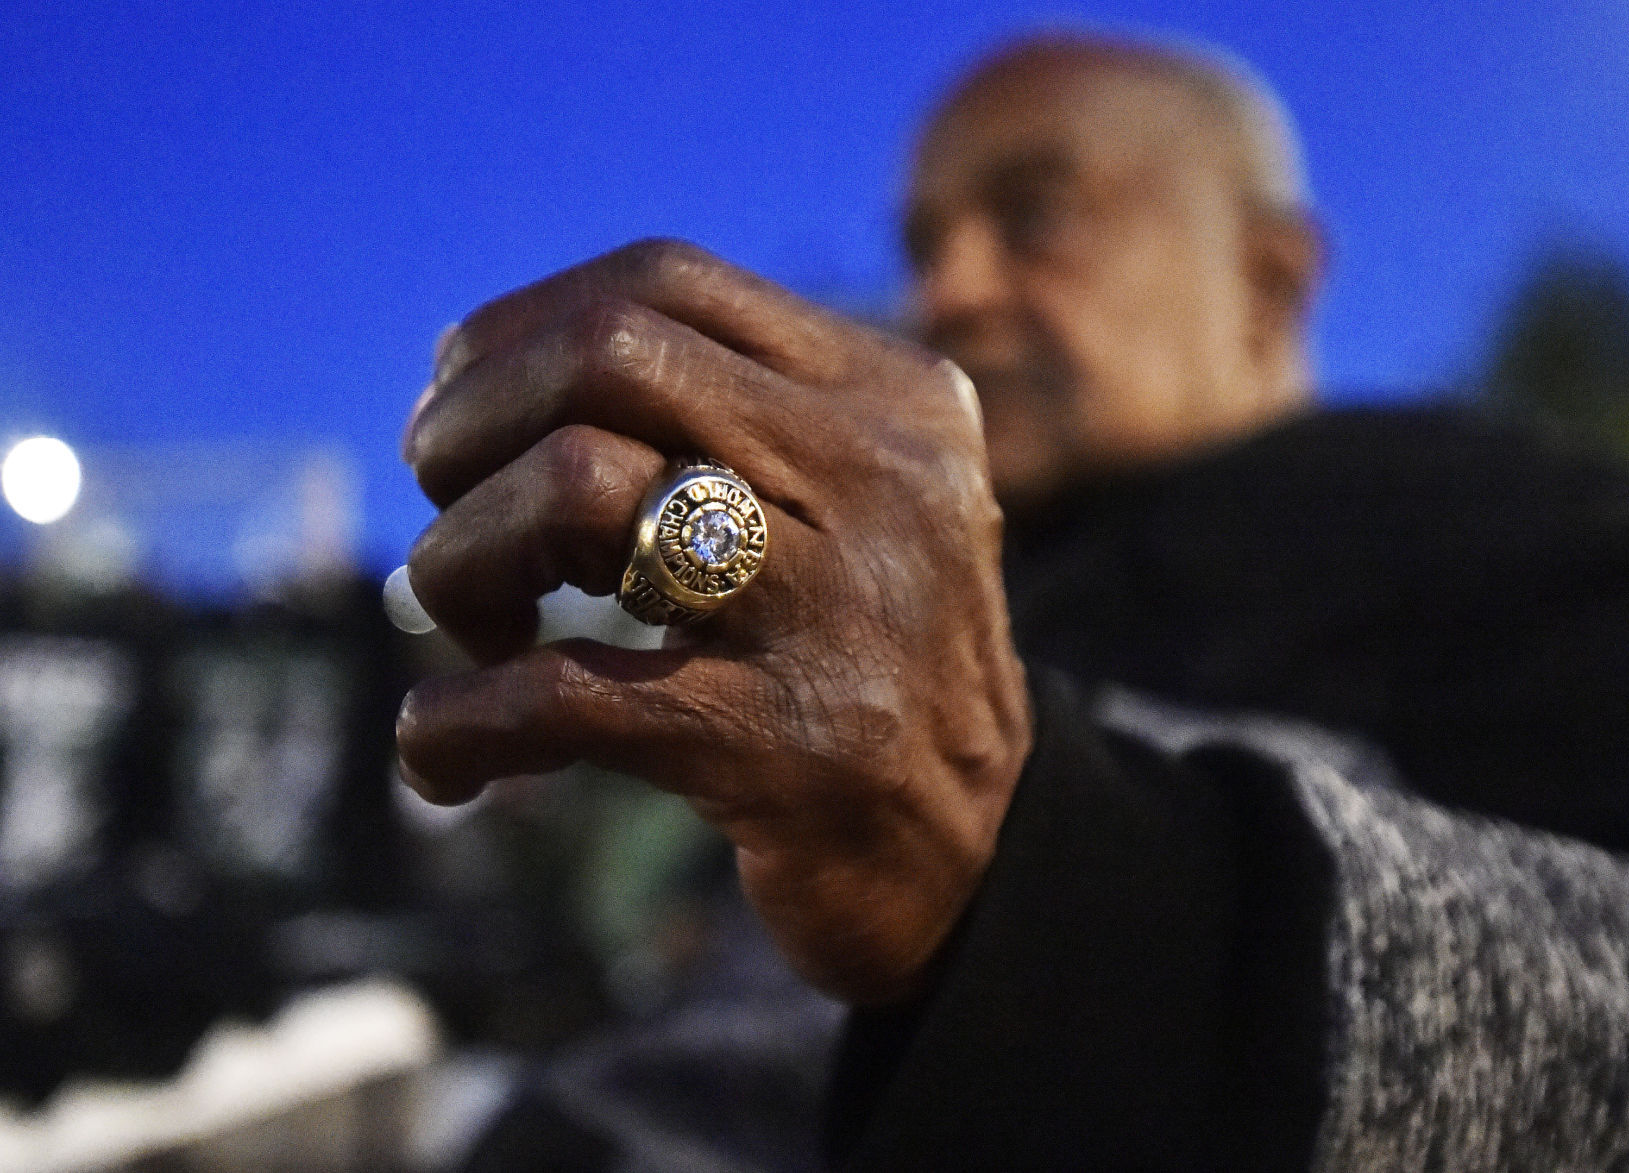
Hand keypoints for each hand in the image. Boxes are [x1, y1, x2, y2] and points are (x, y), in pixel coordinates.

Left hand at [397, 240, 1031, 1003]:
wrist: (981, 847)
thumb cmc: (867, 654)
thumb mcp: (851, 497)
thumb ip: (728, 418)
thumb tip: (474, 388)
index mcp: (887, 396)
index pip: (661, 282)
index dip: (515, 332)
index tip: (464, 411)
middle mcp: (877, 476)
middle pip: (605, 354)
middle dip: (468, 423)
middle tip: (446, 509)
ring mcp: (836, 606)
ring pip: (574, 487)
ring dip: (457, 561)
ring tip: (479, 633)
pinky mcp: (783, 744)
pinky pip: (558, 692)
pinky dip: (455, 722)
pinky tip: (443, 754)